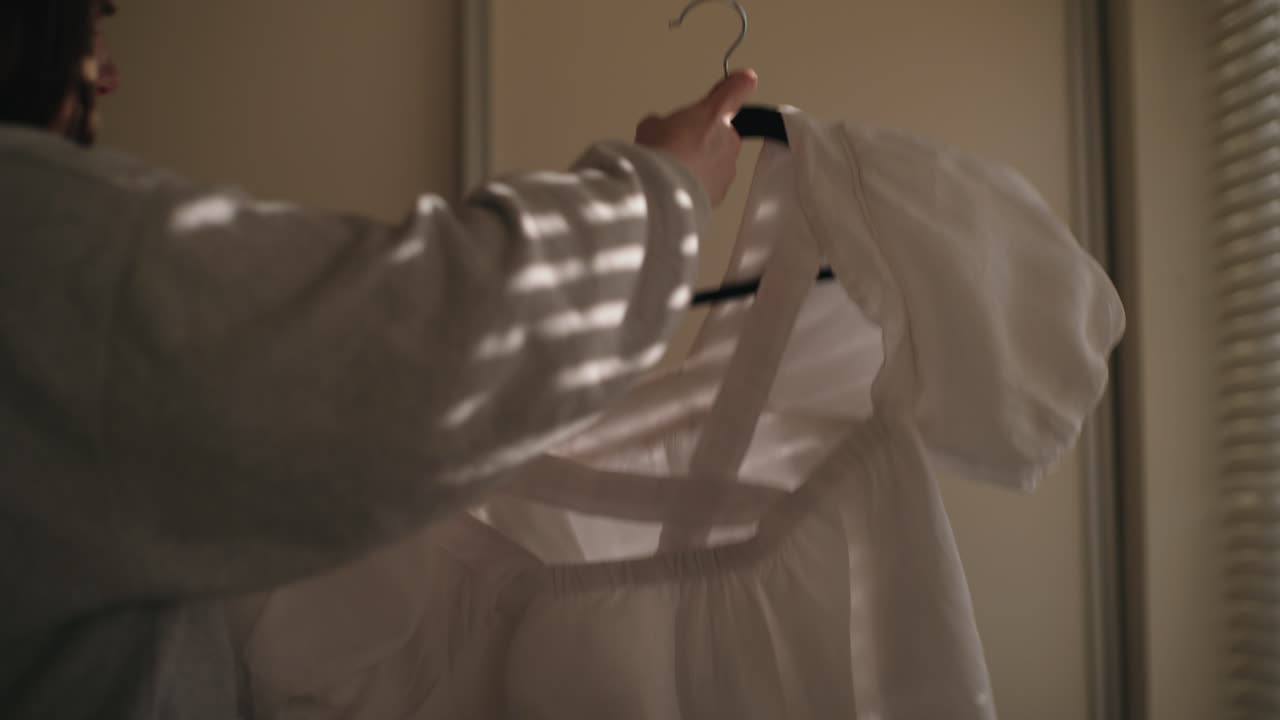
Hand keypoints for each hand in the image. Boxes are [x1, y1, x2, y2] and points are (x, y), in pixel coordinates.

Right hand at [635, 70, 759, 206]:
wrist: (663, 190)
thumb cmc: (660, 152)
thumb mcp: (651, 126)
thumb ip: (663, 123)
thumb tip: (659, 128)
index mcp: (714, 113)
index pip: (736, 90)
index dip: (738, 85)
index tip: (743, 80)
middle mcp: (728, 139)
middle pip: (720, 134)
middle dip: (703, 139)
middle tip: (676, 146)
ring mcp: (727, 167)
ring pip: (716, 161)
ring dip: (700, 164)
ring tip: (673, 171)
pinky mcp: (722, 193)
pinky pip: (710, 184)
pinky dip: (698, 185)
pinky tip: (677, 187)